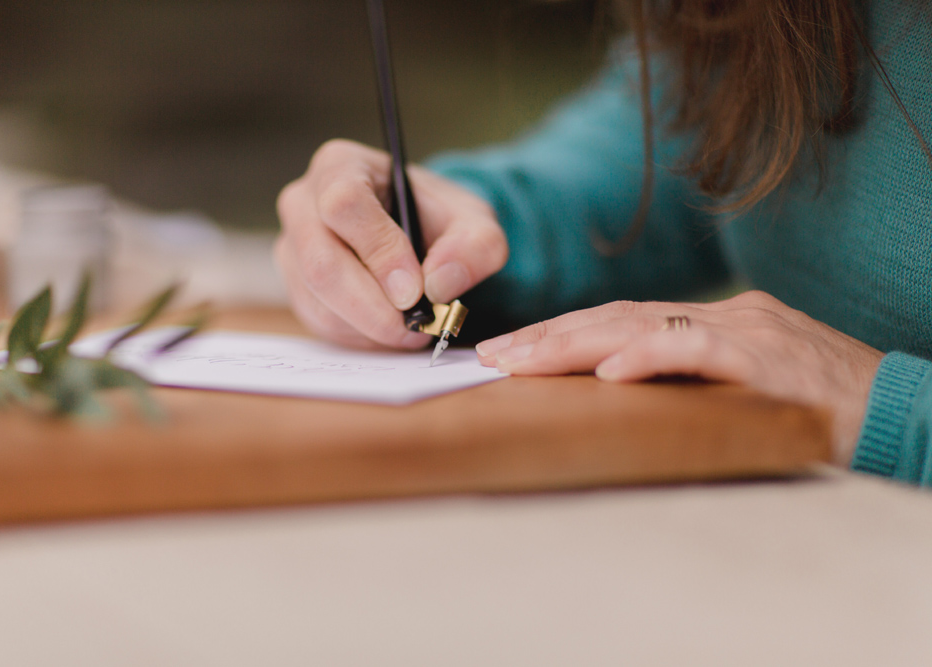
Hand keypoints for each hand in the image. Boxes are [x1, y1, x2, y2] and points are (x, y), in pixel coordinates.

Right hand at [275, 139, 507, 348]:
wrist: (420, 233)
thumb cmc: (439, 219)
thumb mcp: (474, 222)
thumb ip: (474, 246)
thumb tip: (440, 285)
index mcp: (341, 165)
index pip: (345, 205)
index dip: (379, 252)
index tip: (415, 291)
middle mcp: (303, 203)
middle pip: (322, 262)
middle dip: (373, 307)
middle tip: (416, 327)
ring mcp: (291, 246)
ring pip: (318, 300)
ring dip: (370, 327)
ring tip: (412, 329)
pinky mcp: (295, 286)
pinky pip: (319, 321)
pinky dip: (359, 336)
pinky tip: (389, 330)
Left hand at [475, 291, 883, 463]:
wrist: (902, 413)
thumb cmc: (817, 412)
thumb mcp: (740, 393)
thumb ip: (686, 385)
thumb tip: (615, 396)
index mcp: (710, 323)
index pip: (620, 320)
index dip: (559, 335)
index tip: (508, 354)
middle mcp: (723, 316)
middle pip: (618, 317)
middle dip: (548, 337)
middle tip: (492, 355)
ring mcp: (746, 331)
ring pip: (644, 324)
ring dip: (576, 343)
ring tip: (522, 359)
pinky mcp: (768, 358)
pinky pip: (698, 349)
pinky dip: (649, 355)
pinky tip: (607, 370)